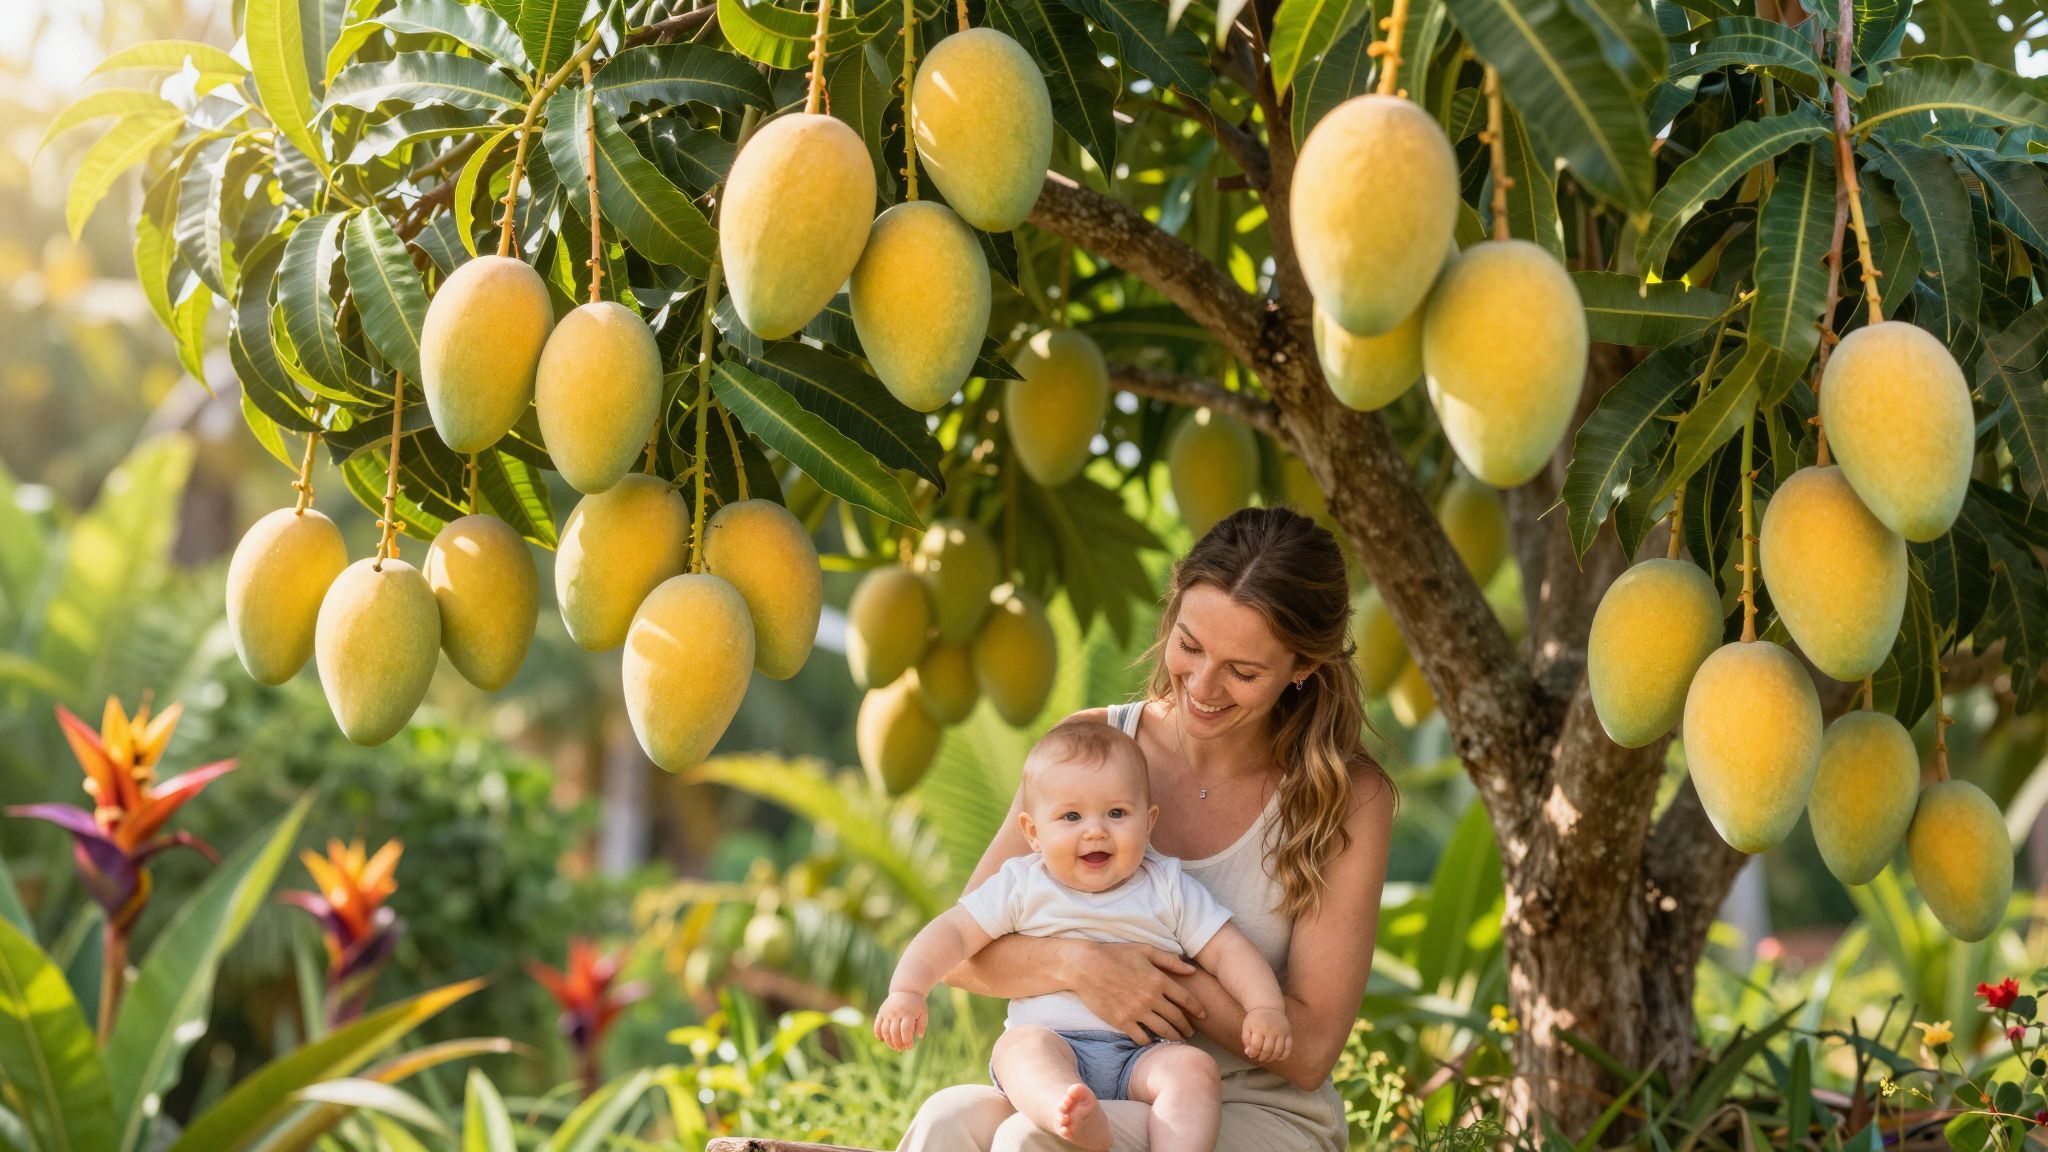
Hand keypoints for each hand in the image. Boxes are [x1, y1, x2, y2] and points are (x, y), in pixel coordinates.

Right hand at [875, 990, 926, 1050]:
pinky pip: (877, 1025)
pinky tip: (882, 1039)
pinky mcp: (881, 1012)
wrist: (906, 990)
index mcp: (908, 1013)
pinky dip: (878, 1033)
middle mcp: (896, 1013)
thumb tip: (919, 1036)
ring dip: (888, 1041)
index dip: (907, 1040)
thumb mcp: (923, 1013)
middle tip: (901, 1049)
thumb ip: (922, 1025)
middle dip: (897, 1043)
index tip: (909, 1046)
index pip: (905, 1030)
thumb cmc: (916, 1005)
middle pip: (894, 1032)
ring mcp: (887, 1013)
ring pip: (885, 1031)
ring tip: (894, 1047)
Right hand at [1067, 941, 1206, 1045]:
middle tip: (1189, 1033)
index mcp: (1158, 979)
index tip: (1203, 1016)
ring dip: (1173, 1037)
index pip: (1186, 999)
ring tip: (1177, 1040)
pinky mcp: (1122, 1021)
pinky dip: (1149, 1041)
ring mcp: (1136, 1011)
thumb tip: (1191, 969)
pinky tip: (1152, 1041)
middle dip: (1186, 1027)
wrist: (1085, 966)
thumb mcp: (1145, 950)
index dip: (1197, 1009)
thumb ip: (1169, 960)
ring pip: (1163, 1030)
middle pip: (1177, 1018)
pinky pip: (1142, 1037)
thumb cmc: (1115, 954)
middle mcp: (1151, 998)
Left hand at [1241, 1006, 1292, 1062]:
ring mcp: (1281, 1032)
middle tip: (1259, 1058)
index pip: (1256, 1047)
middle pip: (1267, 1050)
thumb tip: (1249, 1053)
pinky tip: (1278, 1057)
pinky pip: (1288, 1048)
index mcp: (1259, 1028)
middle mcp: (1271, 1030)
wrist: (1268, 1006)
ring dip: (1272, 1058)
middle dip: (1262, 1057)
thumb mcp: (1246, 1026)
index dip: (1253, 1053)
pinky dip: (1284, 1056)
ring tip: (1267, 1058)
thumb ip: (1246, 1040)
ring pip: (1278, 1051)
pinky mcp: (1288, 1033)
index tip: (1251, 1054)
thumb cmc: (1255, 1019)